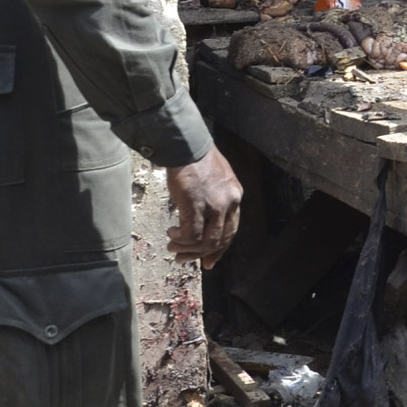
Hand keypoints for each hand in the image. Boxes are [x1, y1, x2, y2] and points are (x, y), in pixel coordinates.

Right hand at [167, 148, 243, 268]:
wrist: (186, 145)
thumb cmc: (196, 161)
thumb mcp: (215, 182)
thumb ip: (214, 200)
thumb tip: (202, 221)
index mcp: (235, 197)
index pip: (231, 231)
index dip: (219, 249)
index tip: (208, 261)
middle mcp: (229, 202)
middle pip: (220, 239)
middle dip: (201, 254)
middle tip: (183, 259)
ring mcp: (214, 204)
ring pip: (206, 241)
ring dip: (187, 249)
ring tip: (173, 248)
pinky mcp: (196, 204)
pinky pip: (191, 234)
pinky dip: (180, 239)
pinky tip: (171, 234)